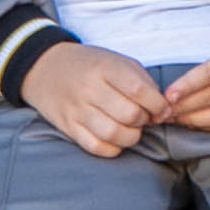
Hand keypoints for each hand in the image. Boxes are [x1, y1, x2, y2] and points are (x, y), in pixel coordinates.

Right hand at [23, 37, 169, 159]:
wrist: (46, 68)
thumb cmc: (90, 65)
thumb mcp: (117, 61)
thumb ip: (143, 82)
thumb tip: (163, 110)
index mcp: (105, 67)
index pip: (139, 90)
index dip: (158, 105)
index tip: (162, 109)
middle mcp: (89, 88)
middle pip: (129, 115)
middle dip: (145, 120)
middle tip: (144, 117)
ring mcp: (76, 109)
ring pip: (114, 134)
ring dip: (131, 136)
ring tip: (131, 128)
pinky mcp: (68, 127)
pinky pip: (96, 147)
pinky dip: (113, 148)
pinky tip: (116, 138)